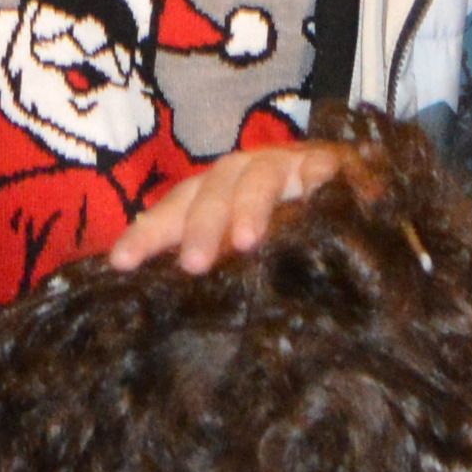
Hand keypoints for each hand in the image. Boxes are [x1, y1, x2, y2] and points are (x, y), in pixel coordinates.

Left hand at [100, 136, 353, 272]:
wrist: (350, 183)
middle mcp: (244, 173)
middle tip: (193, 266)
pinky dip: (319, 179)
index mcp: (214, 193)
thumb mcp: (240, 246)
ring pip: (260, 178)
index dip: (149, 233)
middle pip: (212, 190)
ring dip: (250, 207)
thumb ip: (212, 263)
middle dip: (200, 226)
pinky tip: (320, 195)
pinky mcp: (330, 163)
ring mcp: (287, 164)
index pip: (174, 209)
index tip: (121, 264)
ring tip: (246, 242)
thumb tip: (163, 307)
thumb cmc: (285, 226)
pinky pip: (322, 170)